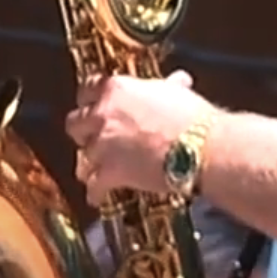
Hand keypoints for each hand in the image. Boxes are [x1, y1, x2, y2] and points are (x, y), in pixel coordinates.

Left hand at [65, 70, 211, 205]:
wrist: (202, 147)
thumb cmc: (194, 116)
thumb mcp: (177, 93)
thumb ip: (166, 87)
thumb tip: (177, 81)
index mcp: (117, 89)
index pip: (87, 89)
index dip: (90, 100)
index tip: (95, 105)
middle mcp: (102, 114)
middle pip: (74, 123)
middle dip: (84, 132)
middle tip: (96, 137)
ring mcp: (103, 145)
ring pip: (81, 157)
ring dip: (90, 163)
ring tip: (97, 169)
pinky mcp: (109, 173)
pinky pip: (93, 186)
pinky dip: (96, 192)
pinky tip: (100, 196)